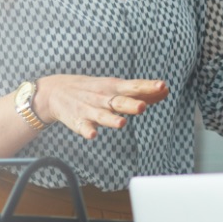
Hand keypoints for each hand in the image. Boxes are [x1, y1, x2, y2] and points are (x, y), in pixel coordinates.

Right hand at [33, 76, 169, 139]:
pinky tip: (93, 135)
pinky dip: (87, 131)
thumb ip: (141, 92)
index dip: (148, 87)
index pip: (133, 87)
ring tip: (122, 123)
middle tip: (142, 106)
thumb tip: (166, 91)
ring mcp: (90, 110)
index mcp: (114, 88)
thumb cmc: (96, 90)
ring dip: (111, 119)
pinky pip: (82, 127)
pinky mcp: (78, 121)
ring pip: (102, 116)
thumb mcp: (117, 87)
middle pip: (119, 102)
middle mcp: (103, 98)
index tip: (162, 86)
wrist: (56, 91)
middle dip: (130, 104)